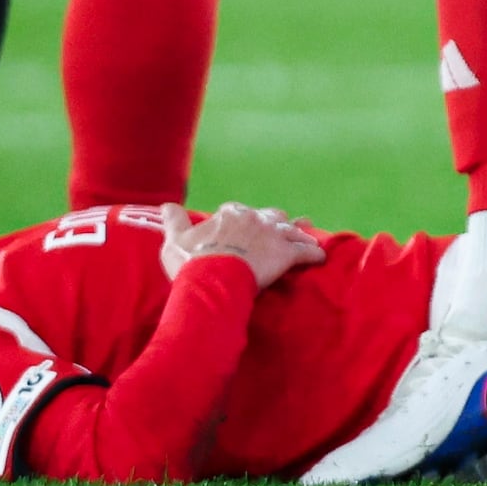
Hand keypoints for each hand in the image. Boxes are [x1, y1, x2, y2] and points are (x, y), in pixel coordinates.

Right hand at [165, 204, 326, 288]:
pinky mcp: (287, 254)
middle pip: (270, 216)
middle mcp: (255, 219)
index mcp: (230, 215)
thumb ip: (174, 221)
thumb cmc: (191, 263)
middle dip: (274, 223)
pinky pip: (306, 251)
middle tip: (278, 231)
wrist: (212, 280)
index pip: (237, 210)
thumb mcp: (175, 240)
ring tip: (306, 237)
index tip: (241, 226)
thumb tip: (166, 205)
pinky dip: (314, 253)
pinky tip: (321, 256)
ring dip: (298, 234)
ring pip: (292, 230)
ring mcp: (273, 235)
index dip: (240, 219)